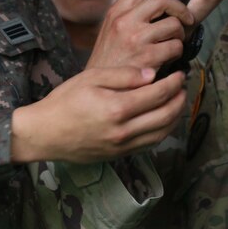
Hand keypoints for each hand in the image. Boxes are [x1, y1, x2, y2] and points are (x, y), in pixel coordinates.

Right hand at [10, 67, 186, 162]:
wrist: (44, 134)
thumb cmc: (64, 102)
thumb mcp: (91, 78)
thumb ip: (123, 75)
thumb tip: (151, 74)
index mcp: (117, 108)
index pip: (158, 94)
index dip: (174, 83)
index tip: (179, 73)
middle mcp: (124, 130)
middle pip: (166, 115)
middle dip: (180, 99)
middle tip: (183, 87)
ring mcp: (122, 146)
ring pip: (162, 133)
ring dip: (176, 117)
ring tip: (178, 102)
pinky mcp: (119, 155)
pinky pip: (150, 144)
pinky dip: (163, 131)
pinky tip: (164, 120)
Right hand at [85, 0, 194, 69]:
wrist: (100, 89)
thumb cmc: (109, 61)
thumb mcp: (111, 30)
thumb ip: (130, 14)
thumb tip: (159, 4)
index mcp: (116, 12)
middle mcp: (125, 21)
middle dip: (181, 8)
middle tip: (186, 18)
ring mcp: (136, 38)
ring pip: (174, 24)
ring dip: (179, 34)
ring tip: (172, 42)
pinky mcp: (147, 56)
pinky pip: (175, 46)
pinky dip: (177, 52)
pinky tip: (169, 57)